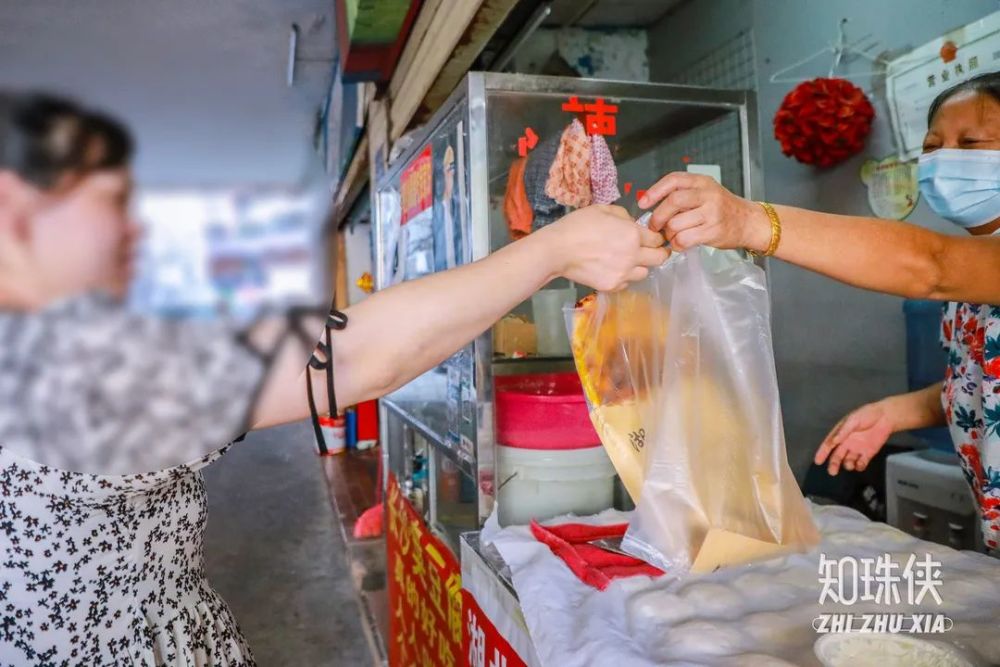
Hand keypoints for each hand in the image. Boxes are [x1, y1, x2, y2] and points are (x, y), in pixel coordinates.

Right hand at [538, 205, 669, 291]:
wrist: (557, 250)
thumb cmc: (578, 225)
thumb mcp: (603, 209)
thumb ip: (624, 216)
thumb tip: (632, 225)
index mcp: (633, 234)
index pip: (657, 239)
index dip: (656, 237)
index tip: (651, 238)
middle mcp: (633, 255)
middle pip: (659, 258)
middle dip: (657, 253)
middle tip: (648, 251)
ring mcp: (623, 273)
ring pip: (645, 273)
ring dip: (640, 266)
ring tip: (627, 261)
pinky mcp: (612, 286)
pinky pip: (627, 283)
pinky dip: (624, 277)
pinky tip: (612, 269)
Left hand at [638, 172, 770, 252]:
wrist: (748, 222)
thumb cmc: (721, 208)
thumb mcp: (705, 192)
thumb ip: (683, 194)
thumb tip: (651, 206)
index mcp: (702, 182)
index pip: (673, 180)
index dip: (654, 191)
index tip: (643, 204)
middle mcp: (707, 194)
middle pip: (673, 201)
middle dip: (658, 216)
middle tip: (654, 226)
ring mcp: (711, 213)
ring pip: (676, 223)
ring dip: (668, 233)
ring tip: (672, 235)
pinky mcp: (713, 231)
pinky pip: (684, 239)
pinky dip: (677, 244)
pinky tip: (680, 243)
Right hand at [815, 402, 894, 475]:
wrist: (886, 417)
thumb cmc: (867, 415)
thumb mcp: (853, 420)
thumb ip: (843, 431)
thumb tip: (833, 442)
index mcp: (840, 434)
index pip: (829, 444)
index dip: (822, 453)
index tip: (817, 462)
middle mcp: (847, 443)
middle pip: (837, 456)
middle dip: (834, 464)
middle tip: (832, 472)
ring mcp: (857, 449)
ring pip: (848, 461)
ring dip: (847, 465)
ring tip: (849, 465)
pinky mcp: (868, 454)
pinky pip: (861, 463)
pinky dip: (859, 466)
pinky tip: (859, 466)